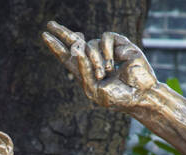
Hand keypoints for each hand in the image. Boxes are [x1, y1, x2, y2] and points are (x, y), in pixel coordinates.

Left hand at [42, 21, 156, 111]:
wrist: (139, 95)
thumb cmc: (118, 98)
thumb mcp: (94, 90)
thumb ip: (83, 73)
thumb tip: (77, 49)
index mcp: (86, 72)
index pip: (68, 56)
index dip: (57, 47)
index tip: (45, 36)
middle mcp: (95, 59)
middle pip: (76, 42)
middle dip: (63, 33)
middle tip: (50, 24)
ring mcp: (108, 51)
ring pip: (90, 43)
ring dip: (94, 60)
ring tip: (104, 73)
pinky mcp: (120, 44)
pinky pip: (105, 38)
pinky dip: (105, 50)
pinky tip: (111, 64)